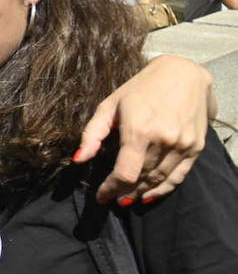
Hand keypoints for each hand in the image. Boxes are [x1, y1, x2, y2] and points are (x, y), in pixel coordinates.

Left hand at [75, 55, 211, 203]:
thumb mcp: (110, 105)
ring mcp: (182, 144)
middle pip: (141, 179)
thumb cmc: (140, 88)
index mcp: (139, 130)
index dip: (111, 189)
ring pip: (159, 180)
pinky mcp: (196, 146)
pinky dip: (164, 189)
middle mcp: (163, 140)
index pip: (125, 173)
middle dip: (125, 192)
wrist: (183, 74)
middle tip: (114, 198)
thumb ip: (92, 134)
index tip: (101, 197)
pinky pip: (179, 176)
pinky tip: (150, 195)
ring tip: (129, 198)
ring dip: (142, 193)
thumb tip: (78, 159)